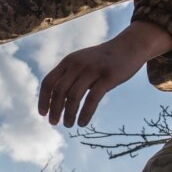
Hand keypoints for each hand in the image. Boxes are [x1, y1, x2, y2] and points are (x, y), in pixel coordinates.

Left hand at [38, 21, 171, 126]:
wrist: (129, 46)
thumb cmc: (102, 59)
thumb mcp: (82, 63)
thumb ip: (69, 77)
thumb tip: (55, 101)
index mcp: (68, 62)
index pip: (48, 82)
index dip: (43, 99)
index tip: (42, 113)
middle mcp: (77, 65)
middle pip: (59, 91)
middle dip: (54, 110)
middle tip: (54, 123)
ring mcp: (93, 70)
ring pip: (73, 97)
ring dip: (68, 114)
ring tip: (68, 125)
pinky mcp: (108, 77)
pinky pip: (92, 100)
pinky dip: (85, 114)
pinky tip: (82, 123)